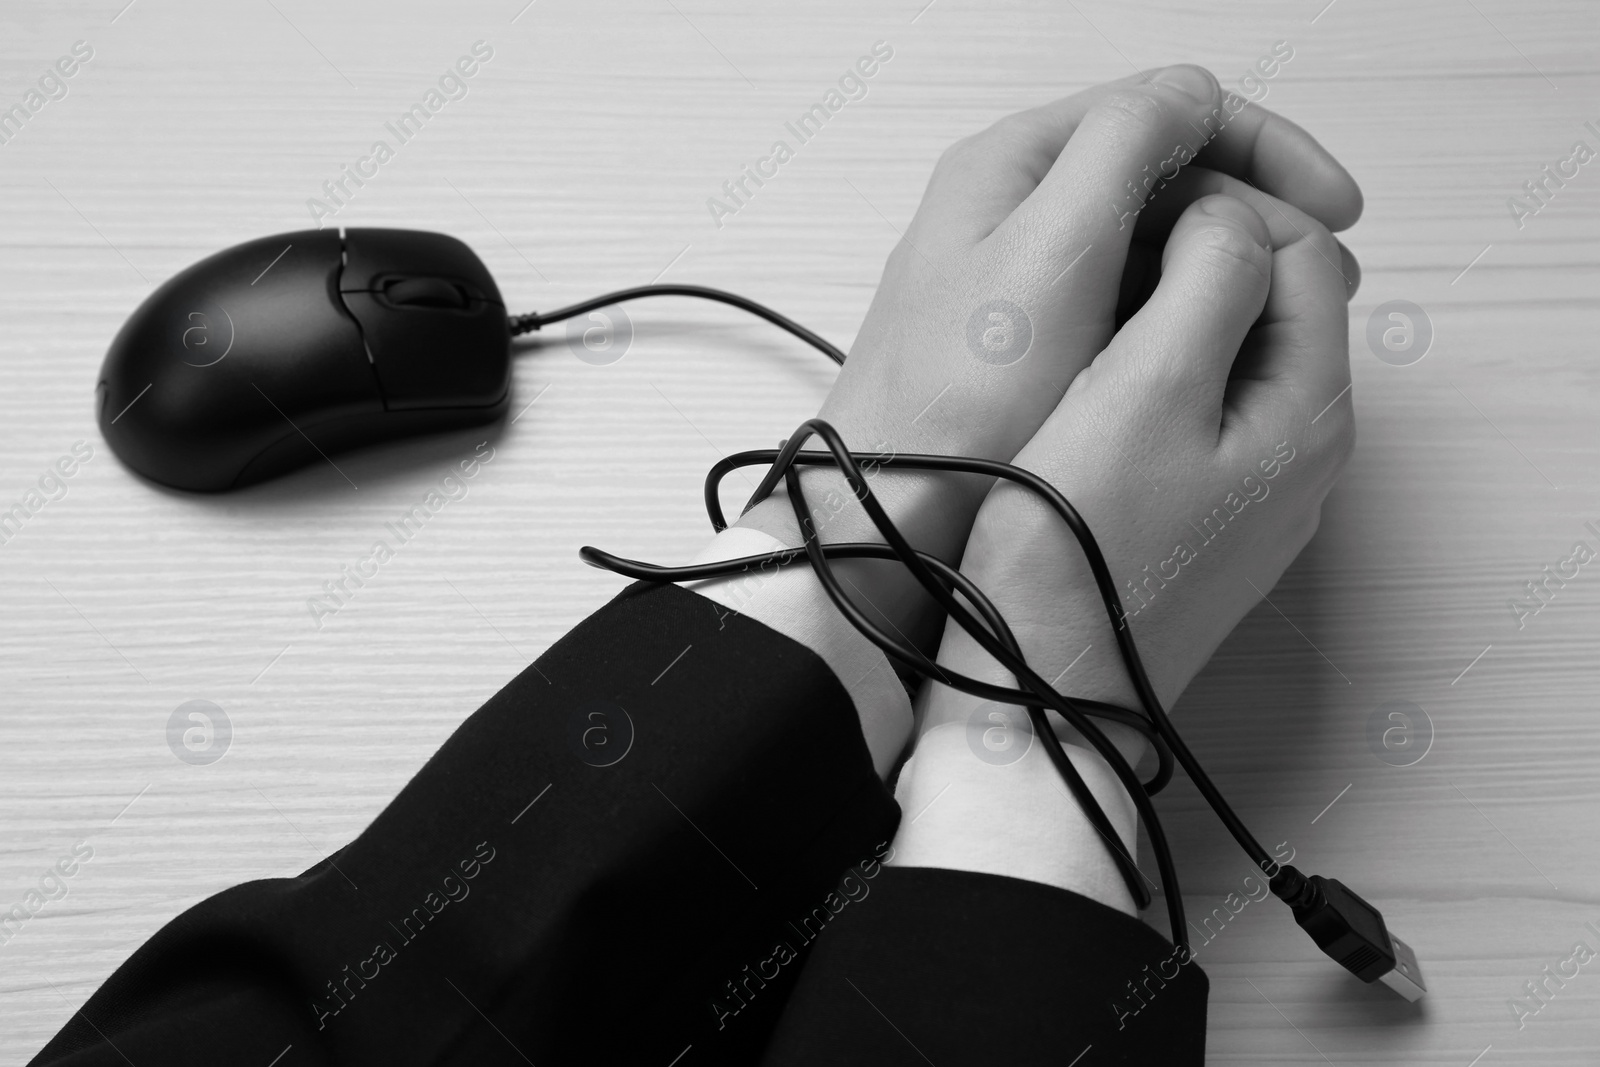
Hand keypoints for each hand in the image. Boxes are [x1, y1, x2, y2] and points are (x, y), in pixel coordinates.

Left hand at [733, 64, 1361, 654]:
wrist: (889, 514)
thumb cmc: (955, 399)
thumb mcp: (1051, 251)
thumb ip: (1124, 150)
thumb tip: (1191, 96)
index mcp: (1014, 165)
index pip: (1163, 111)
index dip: (1262, 148)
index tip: (1332, 205)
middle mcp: (1013, 210)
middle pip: (1162, 174)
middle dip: (1256, 212)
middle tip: (1326, 272)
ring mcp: (1020, 277)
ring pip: (1148, 240)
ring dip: (1229, 262)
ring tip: (1293, 315)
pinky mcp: (1028, 342)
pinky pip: (1123, 300)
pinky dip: (1183, 309)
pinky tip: (1220, 346)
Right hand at [891, 184, 1357, 909]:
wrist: (1036, 700)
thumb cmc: (1074, 555)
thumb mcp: (1143, 390)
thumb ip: (1207, 281)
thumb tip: (1229, 218)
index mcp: (1306, 410)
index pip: (1302, 250)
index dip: (1219, 208)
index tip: (1127, 211)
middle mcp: (1299, 453)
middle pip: (1274, 303)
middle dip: (1195, 258)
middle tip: (1098, 257)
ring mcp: (1251, 495)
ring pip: (1230, 357)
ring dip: (1165, 314)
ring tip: (1079, 315)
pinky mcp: (1198, 525)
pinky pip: (1196, 416)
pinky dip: (1150, 375)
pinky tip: (1082, 389)